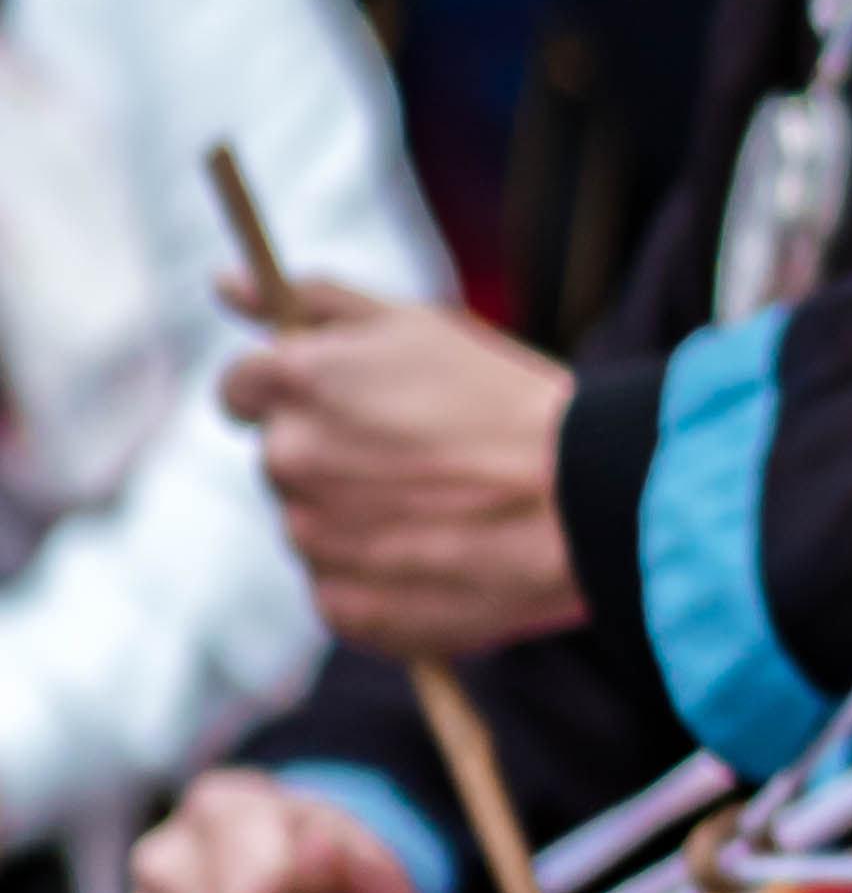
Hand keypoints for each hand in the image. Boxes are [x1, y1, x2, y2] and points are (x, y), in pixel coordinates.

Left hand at [221, 299, 580, 654]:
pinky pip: (340, 588)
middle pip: (282, 458)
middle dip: (332, 455)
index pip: (240, 389)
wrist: (585, 501)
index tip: (348, 404)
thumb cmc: (506, 401)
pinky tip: (440, 554)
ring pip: (312, 525)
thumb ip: (314, 301)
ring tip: (440, 507)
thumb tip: (225, 286)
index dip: (296, 392)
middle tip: (419, 456)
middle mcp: (288, 459)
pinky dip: (379, 577)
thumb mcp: (416, 326)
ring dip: (356, 517)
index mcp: (297, 382)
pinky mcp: (344, 606)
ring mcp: (311, 539)